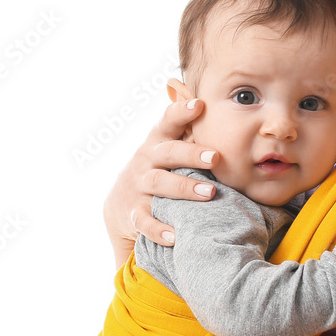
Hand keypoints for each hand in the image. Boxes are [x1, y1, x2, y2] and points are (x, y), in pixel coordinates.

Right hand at [103, 97, 219, 251]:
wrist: (120, 204)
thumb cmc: (159, 168)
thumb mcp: (168, 145)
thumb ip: (186, 127)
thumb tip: (207, 99)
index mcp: (158, 141)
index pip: (168, 121)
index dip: (181, 111)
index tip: (199, 104)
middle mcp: (147, 160)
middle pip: (169, 152)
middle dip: (192, 154)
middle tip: (216, 157)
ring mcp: (139, 186)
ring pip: (160, 184)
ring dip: (185, 188)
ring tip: (210, 193)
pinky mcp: (133, 212)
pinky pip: (144, 221)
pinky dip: (159, 229)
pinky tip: (175, 235)